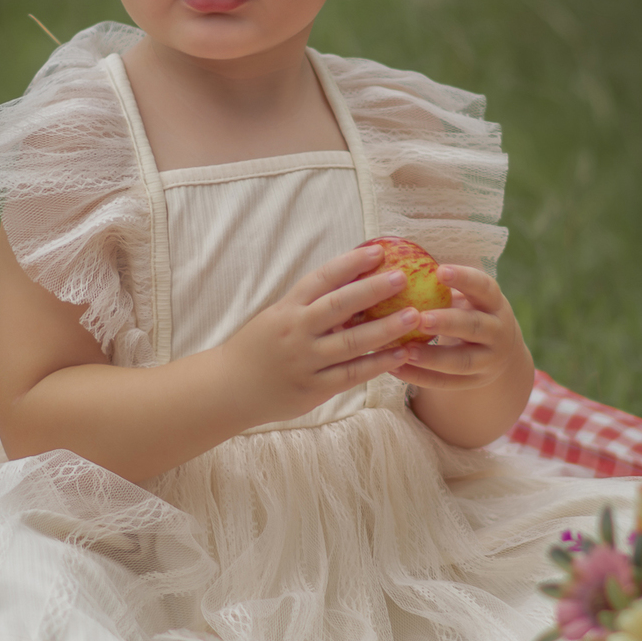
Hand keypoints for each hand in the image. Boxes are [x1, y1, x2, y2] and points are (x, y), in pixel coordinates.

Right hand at [218, 244, 418, 425]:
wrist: (227, 388)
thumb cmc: (258, 349)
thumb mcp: (277, 318)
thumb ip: (310, 306)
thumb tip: (354, 285)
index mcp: (287, 309)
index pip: (321, 279)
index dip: (350, 263)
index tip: (378, 251)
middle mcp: (296, 332)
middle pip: (339, 306)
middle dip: (373, 290)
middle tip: (403, 278)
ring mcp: (304, 361)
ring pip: (350, 343)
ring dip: (385, 328)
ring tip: (414, 316)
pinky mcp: (312, 389)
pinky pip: (351, 375)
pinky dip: (377, 364)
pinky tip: (401, 355)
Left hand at [394, 265, 522, 392]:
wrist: (498, 350)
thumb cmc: (470, 311)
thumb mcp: (468, 297)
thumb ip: (443, 286)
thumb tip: (395, 266)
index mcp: (494, 303)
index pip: (484, 287)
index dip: (464, 279)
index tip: (439, 270)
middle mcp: (498, 331)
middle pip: (474, 326)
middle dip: (447, 322)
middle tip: (419, 318)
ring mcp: (489, 360)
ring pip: (461, 361)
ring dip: (432, 357)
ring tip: (405, 350)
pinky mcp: (475, 382)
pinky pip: (446, 383)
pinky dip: (420, 377)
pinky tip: (395, 368)